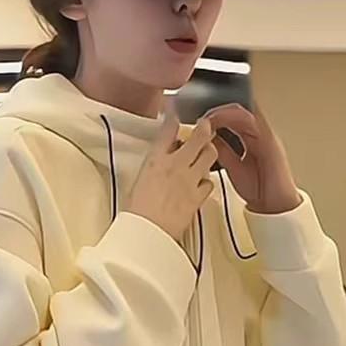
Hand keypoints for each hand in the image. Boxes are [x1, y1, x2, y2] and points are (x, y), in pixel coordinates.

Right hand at [125, 113, 217, 241]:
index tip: (174, 113)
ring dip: (210, 151)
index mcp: (155, 160)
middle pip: (198, 137)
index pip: (167, 130)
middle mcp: (175, 165)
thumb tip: (158, 164)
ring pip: (210, 155)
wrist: (147, 232)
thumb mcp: (136, 183)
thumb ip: (151, 169)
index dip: (173, 118)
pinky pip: (209, 182)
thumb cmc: (135, 213)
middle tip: (206, 126)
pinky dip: (207, 181)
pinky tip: (202, 182)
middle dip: (204, 128)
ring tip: (208, 152)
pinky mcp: (198, 197)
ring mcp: (189, 180)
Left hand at [199, 100, 302, 213]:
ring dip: (227, 113)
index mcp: (251, 139)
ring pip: (246, 113)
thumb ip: (223, 151)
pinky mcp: (270, 142)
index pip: (233, 118)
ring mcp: (267, 136)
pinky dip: (239, 120)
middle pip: (239, 111)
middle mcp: (260, 134)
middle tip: (202, 118)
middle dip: (219, 112)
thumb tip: (208, 140)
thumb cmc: (258, 188)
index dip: (216, 115)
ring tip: (211, 117)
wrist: (275, 204)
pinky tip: (226, 120)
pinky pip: (256, 124)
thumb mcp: (233, 166)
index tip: (199, 121)